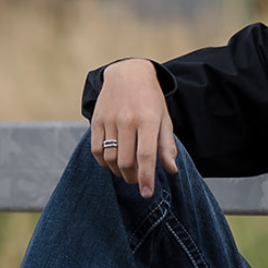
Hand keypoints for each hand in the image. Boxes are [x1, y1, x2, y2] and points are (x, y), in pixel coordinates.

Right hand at [91, 59, 176, 197]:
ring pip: (110, 159)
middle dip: (132, 178)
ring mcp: (110, 120)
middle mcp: (127, 120)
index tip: (146, 193)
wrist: (128, 73)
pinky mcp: (96, 120)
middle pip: (126, 161)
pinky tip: (113, 161)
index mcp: (148, 120)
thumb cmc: (150, 99)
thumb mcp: (164, 119)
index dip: (146, 178)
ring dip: (118, 172)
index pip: (146, 156)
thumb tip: (172, 170)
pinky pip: (97, 151)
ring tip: (126, 171)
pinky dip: (104, 162)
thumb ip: (167, 146)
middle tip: (137, 180)